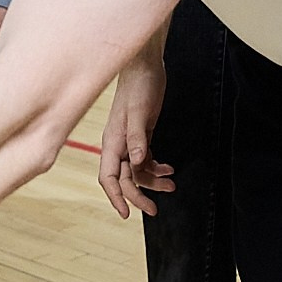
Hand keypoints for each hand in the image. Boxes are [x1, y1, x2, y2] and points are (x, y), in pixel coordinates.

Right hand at [97, 52, 174, 217]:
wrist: (146, 66)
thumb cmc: (139, 86)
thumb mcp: (139, 112)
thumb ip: (137, 139)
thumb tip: (135, 163)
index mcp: (112, 141)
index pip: (109, 177)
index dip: (116, 197)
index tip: (127, 214)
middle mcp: (118, 144)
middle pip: (125, 179)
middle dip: (138, 195)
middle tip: (155, 210)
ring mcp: (129, 140)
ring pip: (137, 171)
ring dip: (152, 181)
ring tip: (171, 185)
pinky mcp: (140, 135)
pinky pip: (145, 159)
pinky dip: (156, 167)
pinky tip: (169, 169)